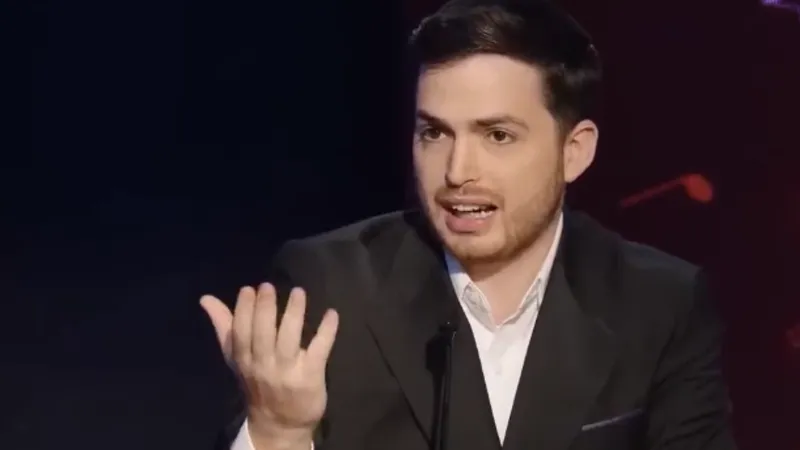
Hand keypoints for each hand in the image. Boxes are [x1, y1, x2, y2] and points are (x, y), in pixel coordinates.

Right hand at [200, 283, 338, 443]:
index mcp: (243, 359)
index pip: (240, 333)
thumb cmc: (257, 382)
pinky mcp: (311, 376)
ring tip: (299, 292)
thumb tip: (206, 299)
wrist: (279, 423)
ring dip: (294, 313)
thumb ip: (224, 326)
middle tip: (269, 286)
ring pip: (289, 338)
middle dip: (265, 308)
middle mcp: (263, 365)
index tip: (249, 289)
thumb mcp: (236, 358)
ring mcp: (288, 371)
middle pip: (262, 334)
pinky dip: (326, 331)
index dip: (244, 310)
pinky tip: (331, 314)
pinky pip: (318, 350)